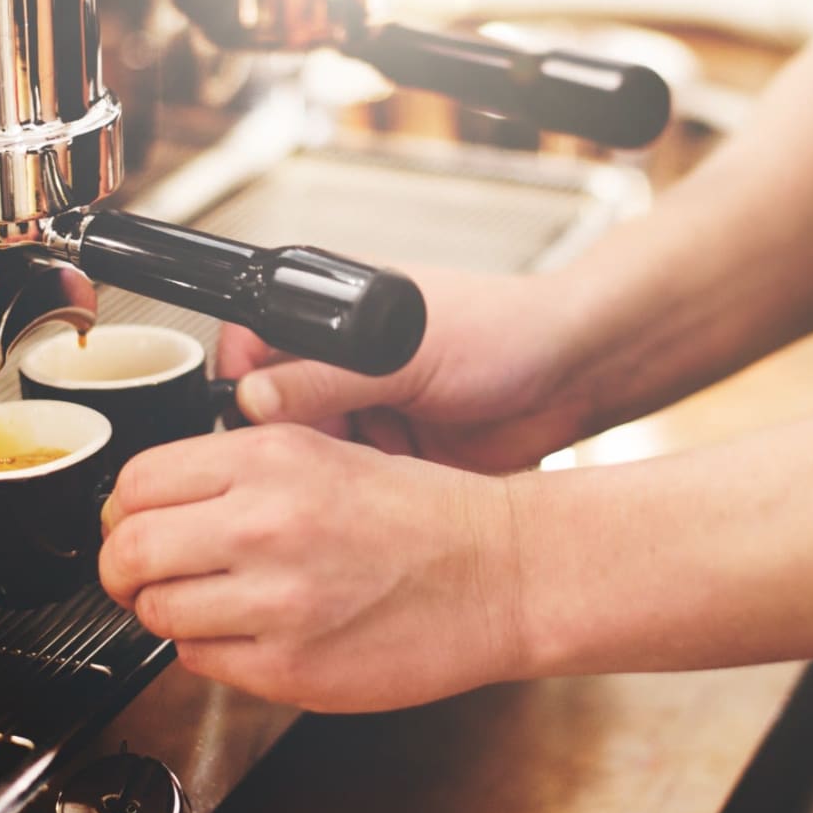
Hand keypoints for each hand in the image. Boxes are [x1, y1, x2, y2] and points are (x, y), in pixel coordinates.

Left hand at [97, 424, 527, 711]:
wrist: (499, 572)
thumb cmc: (426, 514)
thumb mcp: (328, 452)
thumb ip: (237, 472)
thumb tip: (155, 505)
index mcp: (272, 457)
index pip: (136, 482)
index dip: (125, 510)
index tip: (137, 524)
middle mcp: (267, 523)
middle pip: (128, 551)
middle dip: (125, 569)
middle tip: (144, 575)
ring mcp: (278, 601)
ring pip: (158, 614)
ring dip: (170, 612)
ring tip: (214, 604)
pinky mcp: (294, 668)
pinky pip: (201, 663)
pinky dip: (211, 651)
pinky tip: (254, 633)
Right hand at [218, 266, 585, 472]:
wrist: (571, 377)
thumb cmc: (501, 331)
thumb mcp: (406, 352)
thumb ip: (327, 376)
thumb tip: (253, 399)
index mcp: (336, 314)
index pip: (254, 342)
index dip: (241, 382)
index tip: (248, 424)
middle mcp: (344, 362)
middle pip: (274, 407)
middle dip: (282, 440)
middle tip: (300, 465)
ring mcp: (367, 409)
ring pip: (308, 450)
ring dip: (319, 470)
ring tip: (344, 480)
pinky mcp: (389, 454)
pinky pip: (348, 480)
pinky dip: (351, 493)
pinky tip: (367, 498)